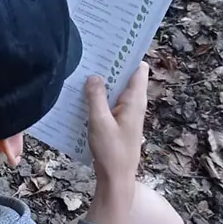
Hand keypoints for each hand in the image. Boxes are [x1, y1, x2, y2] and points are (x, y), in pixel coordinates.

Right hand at [85, 62, 149, 190]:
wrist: (116, 179)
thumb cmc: (111, 152)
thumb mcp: (99, 122)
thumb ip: (96, 97)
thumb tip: (94, 76)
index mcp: (135, 100)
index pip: (139, 67)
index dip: (128, 54)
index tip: (112, 43)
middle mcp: (134, 103)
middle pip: (126, 75)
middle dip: (111, 65)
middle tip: (91, 53)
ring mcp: (127, 113)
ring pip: (116, 89)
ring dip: (103, 81)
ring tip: (84, 70)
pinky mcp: (119, 121)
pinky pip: (110, 101)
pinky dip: (100, 96)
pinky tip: (83, 95)